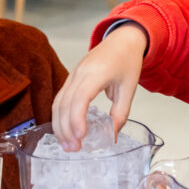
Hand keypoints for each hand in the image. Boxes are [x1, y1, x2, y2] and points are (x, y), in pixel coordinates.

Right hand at [52, 22, 147, 150]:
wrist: (122, 40)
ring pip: (58, 102)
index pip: (80, 97)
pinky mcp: (71, 79)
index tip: (80, 136)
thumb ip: (120, 113)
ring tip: (67, 146)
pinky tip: (64, 131)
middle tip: (74, 148)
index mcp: (96, 73)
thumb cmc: (127, 61)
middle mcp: (79, 73)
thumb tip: (112, 136)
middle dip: (66, 128)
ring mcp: (72, 75)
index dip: (77, 118)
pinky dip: (59, 117)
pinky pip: (60, 99)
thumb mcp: (129, 88)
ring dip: (60, 125)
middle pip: (65, 103)